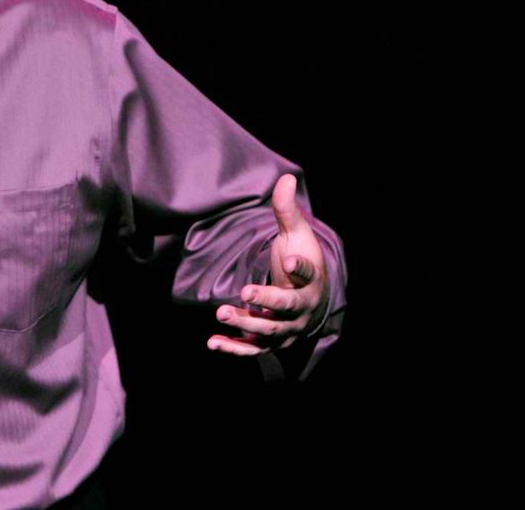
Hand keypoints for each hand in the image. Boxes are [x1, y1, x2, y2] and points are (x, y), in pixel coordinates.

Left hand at [207, 173, 329, 356]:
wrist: (310, 299)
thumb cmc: (301, 260)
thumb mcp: (297, 235)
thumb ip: (287, 211)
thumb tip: (284, 177)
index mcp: (312, 280)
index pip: (308, 273)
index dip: (301, 266)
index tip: (291, 259)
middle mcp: (301, 309)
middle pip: (286, 309)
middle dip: (267, 302)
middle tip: (245, 293)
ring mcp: (286, 328)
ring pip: (268, 331)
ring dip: (245, 324)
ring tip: (221, 313)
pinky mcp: (269, 340)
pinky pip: (253, 348)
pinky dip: (234, 348)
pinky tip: (212, 342)